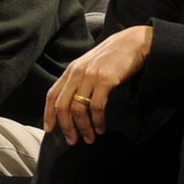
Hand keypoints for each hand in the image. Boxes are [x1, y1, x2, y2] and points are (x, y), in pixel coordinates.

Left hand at [44, 25, 152, 144]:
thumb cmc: (116, 55)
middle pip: (63, 105)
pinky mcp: (105, 80)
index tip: (50, 129)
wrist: (135, 42)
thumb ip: (81, 79)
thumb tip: (75, 101)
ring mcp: (91, 76)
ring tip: (89, 138)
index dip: (48, 114)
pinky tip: (101, 128)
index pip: (52, 95)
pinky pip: (97, 106)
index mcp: (71, 70)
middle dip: (66, 127)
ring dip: (83, 127)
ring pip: (78, 109)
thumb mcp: (91, 65)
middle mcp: (77, 73)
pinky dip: (97, 121)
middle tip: (72, 140)